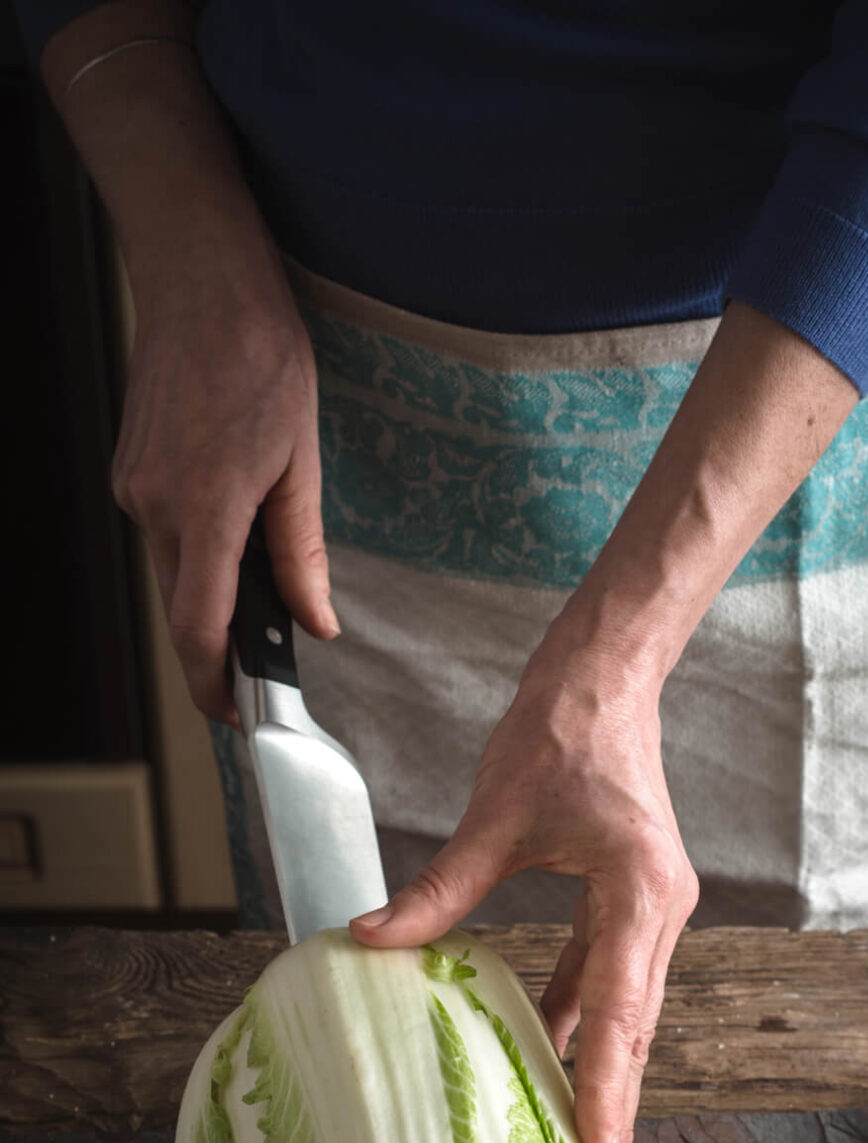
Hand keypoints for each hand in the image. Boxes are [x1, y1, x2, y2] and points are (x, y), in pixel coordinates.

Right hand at [113, 239, 337, 721]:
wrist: (199, 278)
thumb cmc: (258, 355)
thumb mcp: (302, 461)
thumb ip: (302, 553)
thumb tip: (315, 623)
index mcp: (204, 509)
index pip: (199, 628)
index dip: (216, 685)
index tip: (238, 718)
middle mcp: (154, 506)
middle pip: (184, 609)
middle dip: (220, 649)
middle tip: (265, 672)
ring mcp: (134, 488)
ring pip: (175, 572)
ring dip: (213, 593)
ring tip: (263, 587)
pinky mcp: (130, 471)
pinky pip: (167, 534)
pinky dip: (199, 551)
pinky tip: (234, 529)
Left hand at [351, 644, 696, 1142]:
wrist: (606, 679)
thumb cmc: (563, 733)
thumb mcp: (496, 815)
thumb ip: (441, 888)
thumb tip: (373, 940)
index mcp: (641, 894)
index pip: (621, 1018)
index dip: (607, 1097)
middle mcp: (659, 914)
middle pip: (633, 1036)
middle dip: (613, 1117)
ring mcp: (650, 914)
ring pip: (624, 1018)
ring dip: (599, 1080)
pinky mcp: (630, 906)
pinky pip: (605, 984)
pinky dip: (580, 1028)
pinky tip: (545, 1064)